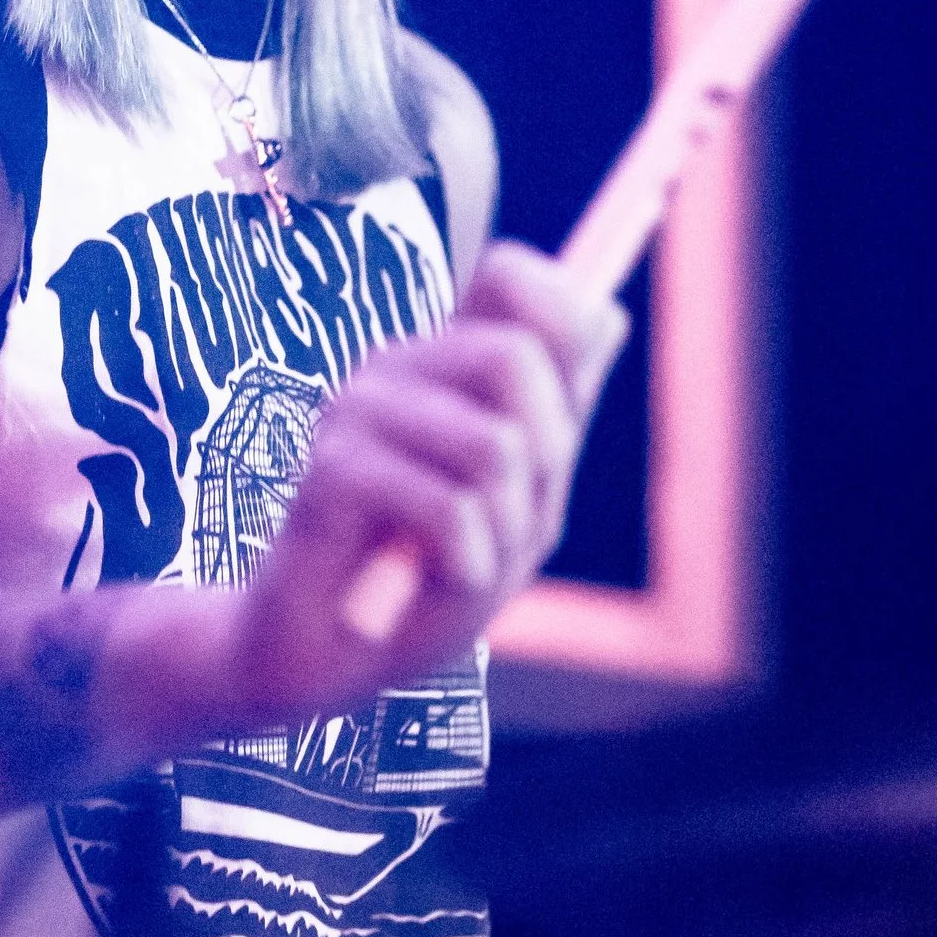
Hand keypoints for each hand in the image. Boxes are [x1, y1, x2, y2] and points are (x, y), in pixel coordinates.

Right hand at [220, 243, 628, 725]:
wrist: (328, 656)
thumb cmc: (427, 578)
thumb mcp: (520, 499)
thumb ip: (557, 413)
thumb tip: (608, 313)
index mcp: (439, 362)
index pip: (510, 279)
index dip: (563, 324)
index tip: (563, 415)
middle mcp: (393, 369)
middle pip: (514, 358)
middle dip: (545, 458)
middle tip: (512, 518)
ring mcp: (355, 413)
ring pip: (493, 445)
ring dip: (505, 528)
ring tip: (466, 561)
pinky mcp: (331, 471)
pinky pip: (449, 507)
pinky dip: (468, 563)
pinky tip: (438, 578)